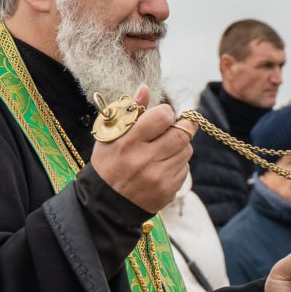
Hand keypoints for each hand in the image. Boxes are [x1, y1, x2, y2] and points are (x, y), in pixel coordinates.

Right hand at [90, 84, 191, 212]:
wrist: (105, 203)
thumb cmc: (108, 163)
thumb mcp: (112, 135)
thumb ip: (131, 111)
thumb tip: (145, 88)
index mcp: (129, 142)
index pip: (163, 117)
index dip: (166, 113)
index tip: (162, 116)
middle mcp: (144, 160)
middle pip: (182, 135)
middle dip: (183, 127)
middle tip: (175, 127)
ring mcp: (158, 178)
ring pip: (186, 152)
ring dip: (179, 147)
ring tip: (162, 150)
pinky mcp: (167, 192)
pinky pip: (184, 170)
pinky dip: (177, 165)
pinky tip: (161, 168)